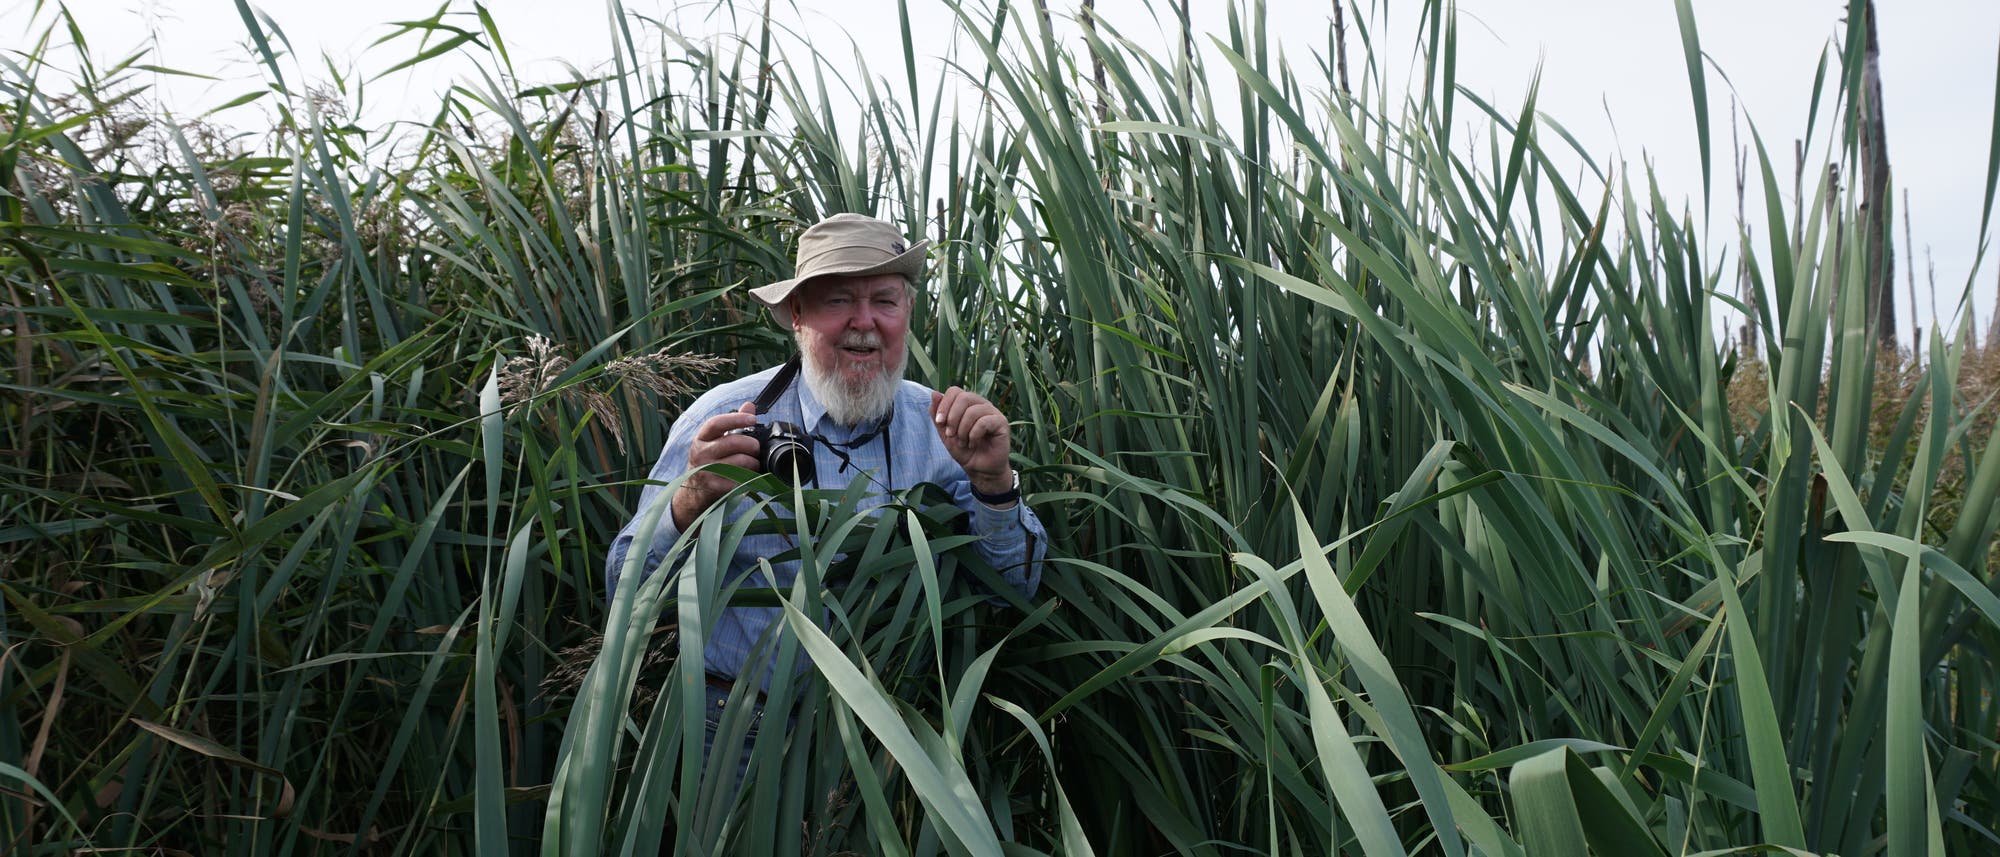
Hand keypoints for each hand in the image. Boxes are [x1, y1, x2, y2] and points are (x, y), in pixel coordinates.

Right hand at [672, 402, 759, 529]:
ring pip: (740, 461)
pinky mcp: (715, 488)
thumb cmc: (710, 461)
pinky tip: (748, 477)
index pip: (716, 423)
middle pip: (733, 442)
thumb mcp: (716, 441)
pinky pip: (741, 479)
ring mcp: (706, 471)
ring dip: (753, 463)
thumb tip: (749, 405)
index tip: (753, 419)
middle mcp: (700, 453)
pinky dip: (750, 478)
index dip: (736, 419)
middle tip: (756, 449)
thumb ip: (733, 423)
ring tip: (754, 464)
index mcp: (701, 438)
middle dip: (751, 444)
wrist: (694, 492)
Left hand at [930, 386, 1012, 497]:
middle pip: (964, 397)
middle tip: (951, 435)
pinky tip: (973, 444)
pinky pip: (984, 422)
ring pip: (973, 411)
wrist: (979, 469)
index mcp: (968, 403)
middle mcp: (981, 404)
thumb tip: (935, 393)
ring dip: (963, 430)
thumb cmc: (964, 450)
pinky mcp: (1001, 423)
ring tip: (963, 442)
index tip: (939, 422)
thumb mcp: (945, 433)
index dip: (944, 405)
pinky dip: (974, 435)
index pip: (955, 391)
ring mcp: (993, 412)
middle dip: (952, 418)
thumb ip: (938, 416)